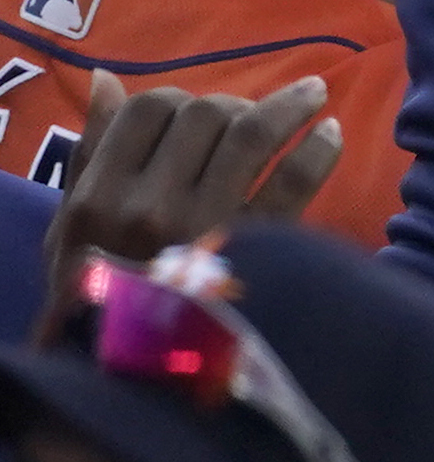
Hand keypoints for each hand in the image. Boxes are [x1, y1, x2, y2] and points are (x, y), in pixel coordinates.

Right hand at [41, 73, 342, 326]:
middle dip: (236, 107)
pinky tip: (330, 135)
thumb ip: (93, 155)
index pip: (148, 111)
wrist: (148, 379)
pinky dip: (317, 148)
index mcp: (98, 197)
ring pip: (249, 135)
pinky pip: (295, 180)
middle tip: (258, 117)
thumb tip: (107, 82)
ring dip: (287, 108)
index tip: (205, 112)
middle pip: (202, 115)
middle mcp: (147, 207)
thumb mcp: (75, 233)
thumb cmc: (108, 300)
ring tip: (313, 97)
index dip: (181, 101)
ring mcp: (206, 228)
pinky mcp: (260, 251)